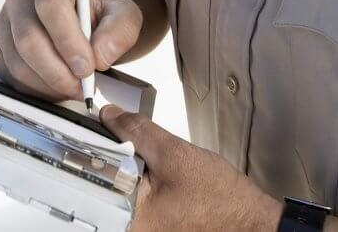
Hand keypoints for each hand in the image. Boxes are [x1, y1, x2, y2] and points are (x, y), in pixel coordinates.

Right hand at [0, 0, 142, 100]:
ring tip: (73, 89)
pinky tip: (54, 87)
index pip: (50, 5)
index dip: (68, 40)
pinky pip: (8, 75)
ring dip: (48, 84)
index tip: (88, 67)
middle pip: (28, 39)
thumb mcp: (123, 16)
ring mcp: (2, 21)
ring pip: (18, 62)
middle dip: (57, 71)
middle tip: (82, 87)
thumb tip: (100, 55)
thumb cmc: (99, 17)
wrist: (81, 23)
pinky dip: (34, 89)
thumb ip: (121, 30)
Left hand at [99, 105, 281, 231]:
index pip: (94, 177)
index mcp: (131, 219)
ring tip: (134, 153)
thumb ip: (138, 133)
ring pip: (115, 185)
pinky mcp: (148, 221)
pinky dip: (133, 175)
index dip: (91, 148)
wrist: (249, 218)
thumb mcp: (175, 155)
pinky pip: (129, 193)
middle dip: (108, 157)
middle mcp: (130, 227)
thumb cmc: (221, 198)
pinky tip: (144, 166)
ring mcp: (139, 226)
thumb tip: (110, 116)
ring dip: (121, 165)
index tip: (89, 129)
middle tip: (115, 137)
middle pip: (102, 182)